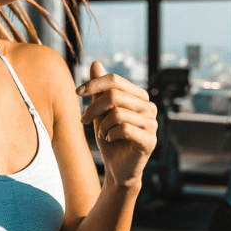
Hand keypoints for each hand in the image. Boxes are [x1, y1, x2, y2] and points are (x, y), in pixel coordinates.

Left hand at [77, 62, 157, 186]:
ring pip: (118, 113)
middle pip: (114, 95)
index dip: (94, 84)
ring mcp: (152, 124)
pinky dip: (110, 134)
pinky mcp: (150, 140)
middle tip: (84, 120)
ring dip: (102, 125)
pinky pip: (124, 129)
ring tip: (102, 133)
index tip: (77, 92)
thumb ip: (99, 89)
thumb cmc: (109, 138)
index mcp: (139, 97)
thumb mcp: (100, 112)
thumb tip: (95, 63)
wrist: (116, 168)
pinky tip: (110, 139)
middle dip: (94, 108)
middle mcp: (149, 107)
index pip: (115, 80)